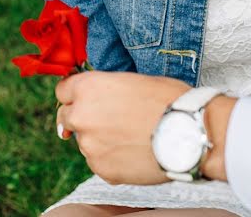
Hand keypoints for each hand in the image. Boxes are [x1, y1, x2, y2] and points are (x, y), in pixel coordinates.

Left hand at [55, 71, 190, 184]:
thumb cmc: (168, 99)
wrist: (188, 132)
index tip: (82, 99)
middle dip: (81, 118)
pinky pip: (100, 163)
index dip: (74, 94)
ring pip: (85, 142)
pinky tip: (135, 152)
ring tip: (131, 138)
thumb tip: (99, 100)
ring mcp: (89, 145)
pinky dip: (112, 159)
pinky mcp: (101, 169)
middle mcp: (81, 115)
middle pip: (66, 117)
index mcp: (88, 87)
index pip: (62, 90)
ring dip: (99, 140)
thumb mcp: (134, 80)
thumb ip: (106, 90)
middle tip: (106, 121)